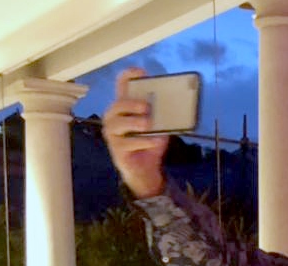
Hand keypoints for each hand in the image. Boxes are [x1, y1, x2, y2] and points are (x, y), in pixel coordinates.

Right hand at [101, 68, 167, 197]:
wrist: (146, 170)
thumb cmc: (150, 144)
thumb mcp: (158, 126)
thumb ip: (161, 115)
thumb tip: (175, 103)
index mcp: (124, 107)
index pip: (122, 86)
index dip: (128, 77)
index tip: (139, 72)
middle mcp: (114, 118)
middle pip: (118, 105)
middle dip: (131, 104)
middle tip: (146, 107)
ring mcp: (112, 134)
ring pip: (119, 123)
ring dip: (136, 122)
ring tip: (148, 124)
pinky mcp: (116, 149)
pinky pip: (128, 143)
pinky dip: (143, 141)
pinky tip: (154, 142)